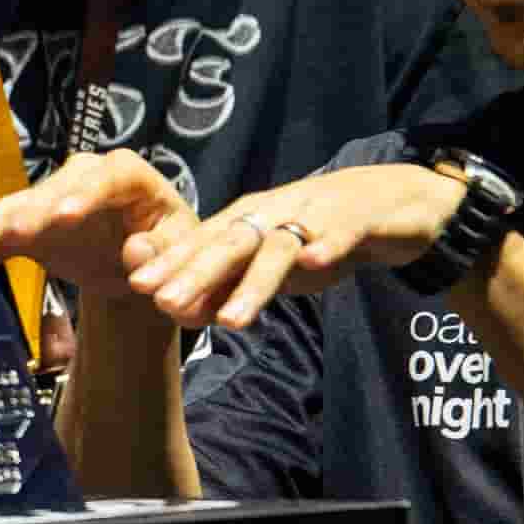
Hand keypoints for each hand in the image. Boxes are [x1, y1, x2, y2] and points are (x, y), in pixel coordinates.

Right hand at [0, 148, 187, 300]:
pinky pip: (1, 229)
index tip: (65, 216)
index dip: (86, 193)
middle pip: (58, 186)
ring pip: (23, 204)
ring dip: (2, 226)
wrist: (143, 267)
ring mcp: (54, 196)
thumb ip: (165, 254)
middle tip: (17, 232)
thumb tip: (136, 253)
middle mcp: (88, 177)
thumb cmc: (170, 254)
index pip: (111, 175)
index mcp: (132, 177)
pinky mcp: (30, 220)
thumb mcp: (183, 254)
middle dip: (36, 209)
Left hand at [126, 163, 466, 329]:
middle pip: (230, 244)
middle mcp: (273, 215)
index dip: (171, 264)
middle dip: (197, 273)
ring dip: (255, 283)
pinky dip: (329, 244)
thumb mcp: (268, 266)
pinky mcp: (356, 220)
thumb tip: (177, 313)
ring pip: (279, 248)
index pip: (202, 245)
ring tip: (231, 319)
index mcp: (247, 223)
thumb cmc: (316, 237)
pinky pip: (341, 232)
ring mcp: (314, 215)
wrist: (386, 203)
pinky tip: (317, 262)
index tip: (136, 287)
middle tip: (165, 303)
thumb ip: (227, 286)